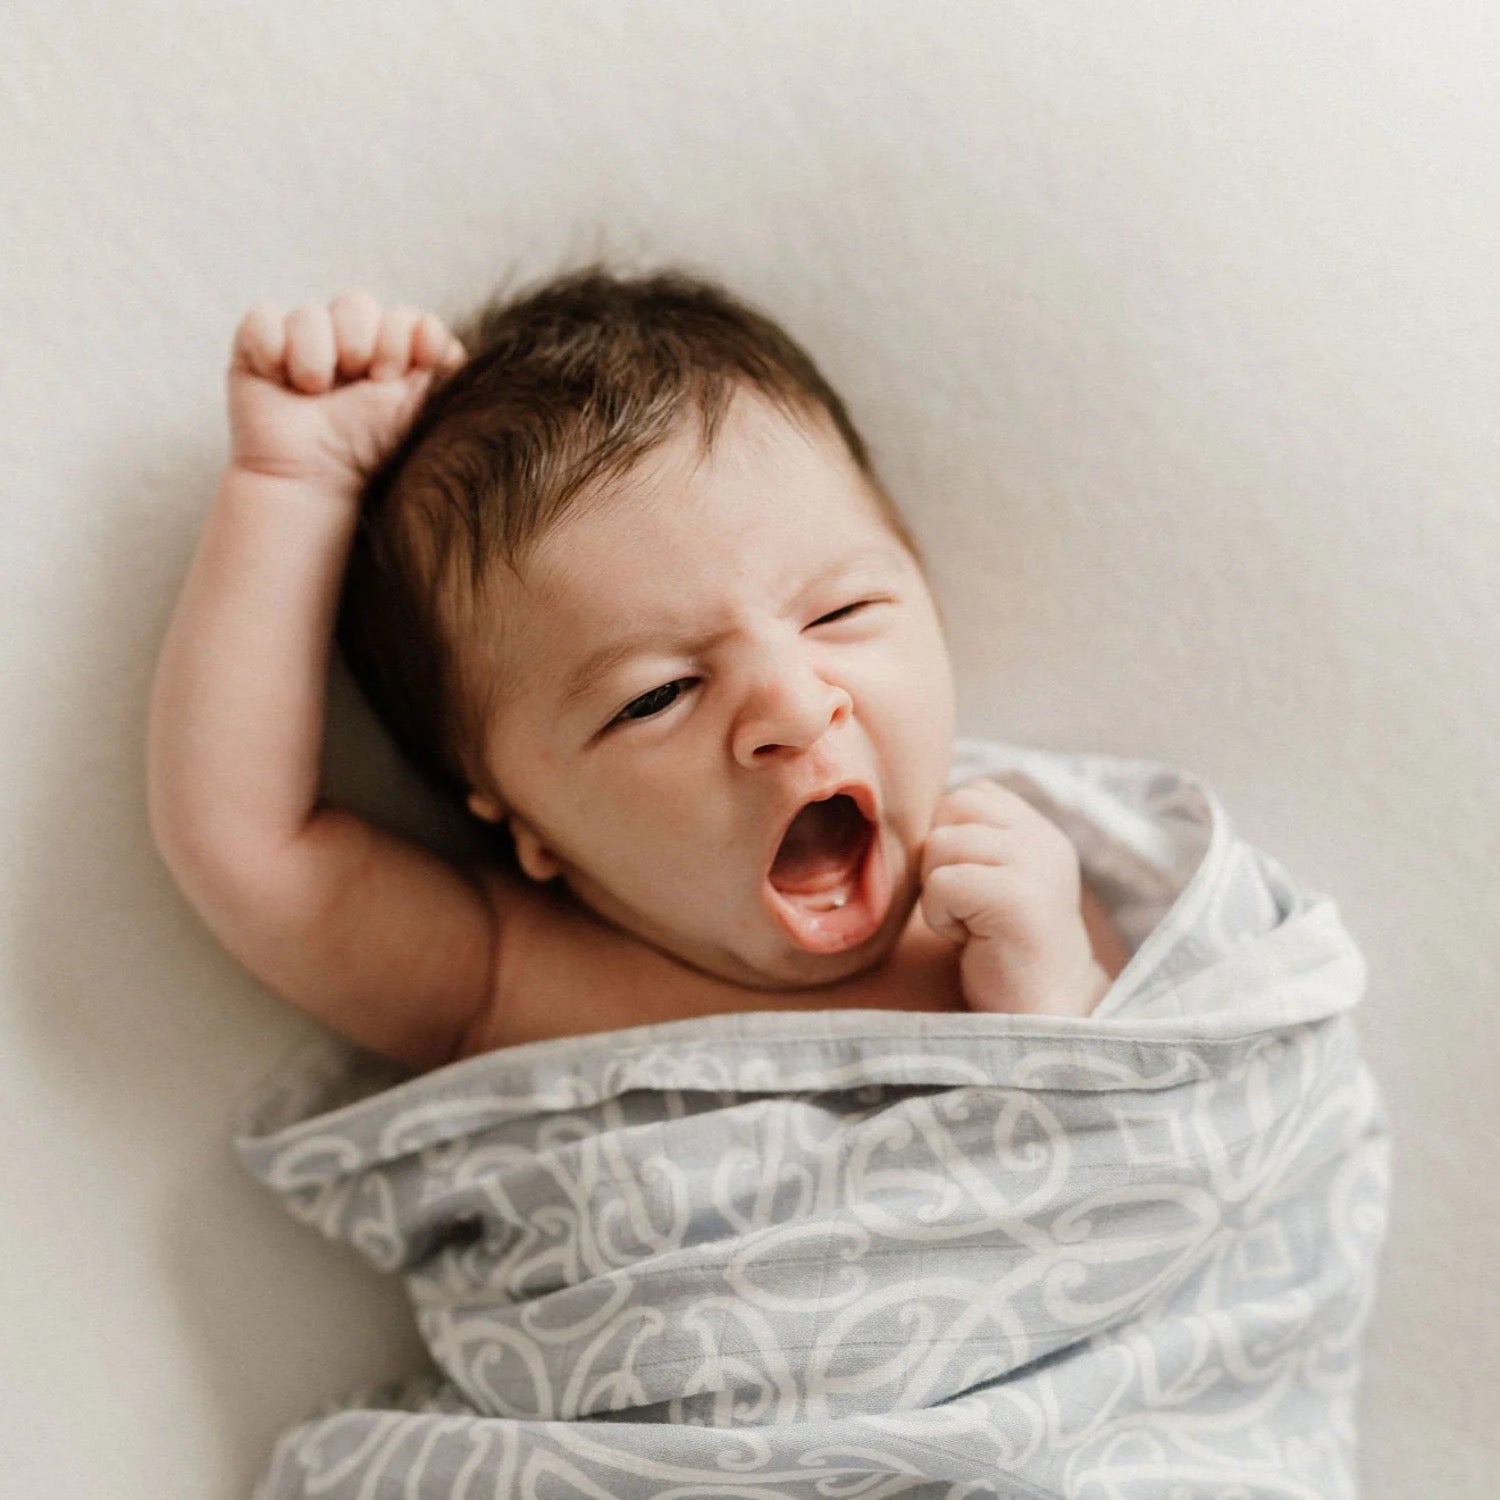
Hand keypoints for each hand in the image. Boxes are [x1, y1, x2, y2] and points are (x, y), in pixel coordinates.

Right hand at [227, 292, 465, 494]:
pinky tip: (279, 382)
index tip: (389, 379)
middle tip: (353, 386)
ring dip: (315, 360)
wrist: (316, 479)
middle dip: (358, 345)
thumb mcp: (419, 404)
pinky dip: (272, 350)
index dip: (397, 339)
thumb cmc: (368, 447)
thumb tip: (432, 329)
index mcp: (386, 348)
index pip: (400, 314)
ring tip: (312, 394)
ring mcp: (298, 340)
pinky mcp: (256, 347)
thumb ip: (441, 364)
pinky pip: (262, 320)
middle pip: (355, 303)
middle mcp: (343, 339)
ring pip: (309, 313)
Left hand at [919, 779, 1107, 1016]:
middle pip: (952, 808)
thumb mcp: (998, 878)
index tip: (974, 887)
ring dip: (939, 890)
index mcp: (1041, 833)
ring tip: (972, 924)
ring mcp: (1035, 866)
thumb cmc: (1005, 953)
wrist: (1044, 1019)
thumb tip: (915, 807)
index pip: (972, 793)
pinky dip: (941, 916)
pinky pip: (941, 883)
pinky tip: (971, 940)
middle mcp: (1044, 841)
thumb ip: (976, 838)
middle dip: (940, 859)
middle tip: (968, 907)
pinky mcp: (1016, 898)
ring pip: (940, 844)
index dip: (952, 836)